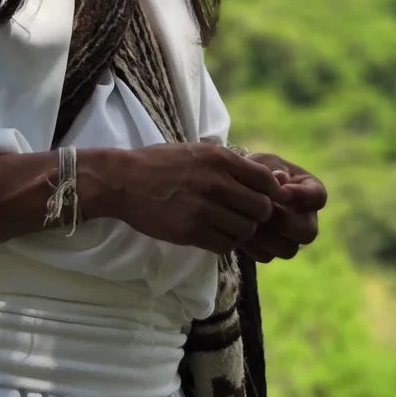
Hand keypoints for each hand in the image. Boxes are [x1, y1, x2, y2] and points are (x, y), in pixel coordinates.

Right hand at [80, 142, 284, 254]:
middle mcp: (216, 183)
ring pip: (246, 230)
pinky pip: (224, 245)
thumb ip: (231, 164)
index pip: (267, 181)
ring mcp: (203, 209)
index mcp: (221, 159)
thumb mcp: (199, 151)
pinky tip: (213, 235)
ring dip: (241, 232)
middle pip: (261, 209)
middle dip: (258, 216)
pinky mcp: (189, 231)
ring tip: (228, 226)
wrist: (124, 181)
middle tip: (244, 216)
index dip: (270, 193)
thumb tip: (271, 178)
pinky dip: (224, 243)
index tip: (261, 198)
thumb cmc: (162, 164)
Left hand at [237, 152, 326, 263]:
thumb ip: (272, 168)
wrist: (234, 187)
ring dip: (266, 236)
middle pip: (308, 232)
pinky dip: (251, 245)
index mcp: (309, 190)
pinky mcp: (270, 250)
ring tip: (249, 220)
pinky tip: (239, 229)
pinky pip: (265, 256)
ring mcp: (289, 237)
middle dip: (285, 223)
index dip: (302, 196)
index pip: (318, 197)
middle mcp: (305, 217)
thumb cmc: (255, 169)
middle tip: (264, 212)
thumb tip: (281, 180)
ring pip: (288, 250)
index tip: (281, 189)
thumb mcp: (263, 162)